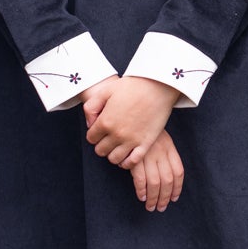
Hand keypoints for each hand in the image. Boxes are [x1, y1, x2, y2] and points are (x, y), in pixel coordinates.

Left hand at [82, 75, 184, 209]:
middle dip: (102, 144)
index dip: (94, 134)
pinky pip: (131, 162)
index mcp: (105, 121)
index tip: (100, 130)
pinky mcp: (145, 144)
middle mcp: (116, 134)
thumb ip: (91, 107)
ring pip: (114, 159)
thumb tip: (90, 124)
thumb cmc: (132, 86)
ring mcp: (131, 141)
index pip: (91, 138)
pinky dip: (126, 162)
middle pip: (101, 150)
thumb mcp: (106, 90)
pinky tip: (126, 155)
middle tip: (108, 137)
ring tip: (117, 145)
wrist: (157, 86)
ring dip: (112, 154)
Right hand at [118, 127, 184, 211]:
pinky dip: (142, 190)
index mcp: (169, 147)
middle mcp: (161, 152)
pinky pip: (141, 179)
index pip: (178, 172)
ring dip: (154, 198)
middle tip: (161, 207)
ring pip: (155, 183)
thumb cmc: (144, 125)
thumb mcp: (159, 136)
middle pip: (168, 180)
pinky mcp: (135, 157)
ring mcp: (149, 155)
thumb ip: (164, 153)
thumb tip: (166, 174)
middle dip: (165, 197)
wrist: (134, 110)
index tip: (174, 198)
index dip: (177, 188)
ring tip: (151, 206)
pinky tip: (141, 196)